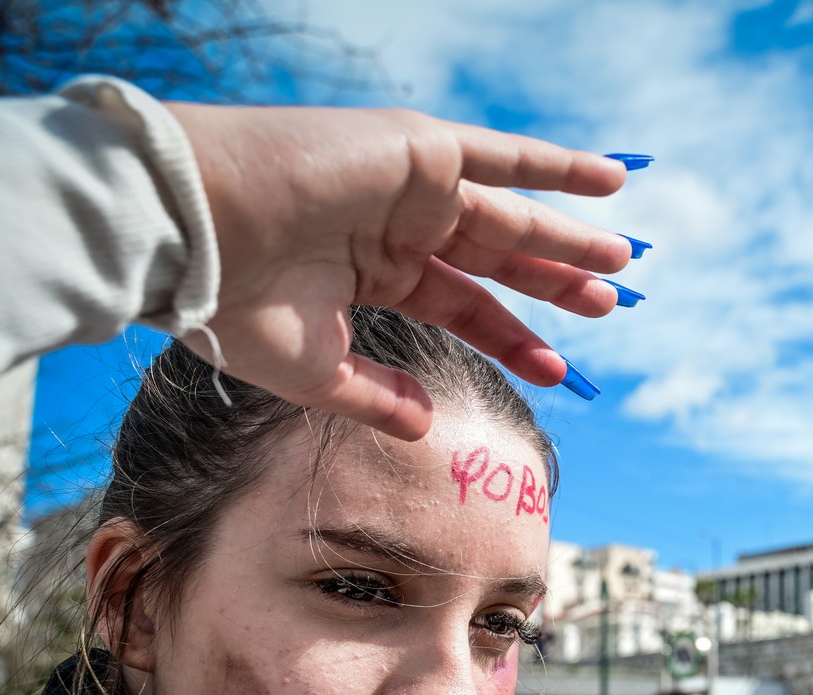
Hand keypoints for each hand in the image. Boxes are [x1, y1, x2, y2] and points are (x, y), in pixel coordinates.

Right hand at [166, 102, 636, 439]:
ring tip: (622, 261)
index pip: (462, 308)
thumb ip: (375, 397)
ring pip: (508, 216)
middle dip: (551, 283)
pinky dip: (558, 167)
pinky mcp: (418, 149)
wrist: (190, 234)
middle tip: (607, 306)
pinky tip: (609, 184)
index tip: (557, 370)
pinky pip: (504, 157)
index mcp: (370, 274)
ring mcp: (409, 186)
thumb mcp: (315, 371)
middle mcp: (396, 227)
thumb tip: (425, 427)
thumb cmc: (231, 303)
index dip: (512, 338)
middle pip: (496, 260)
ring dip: (566, 237)